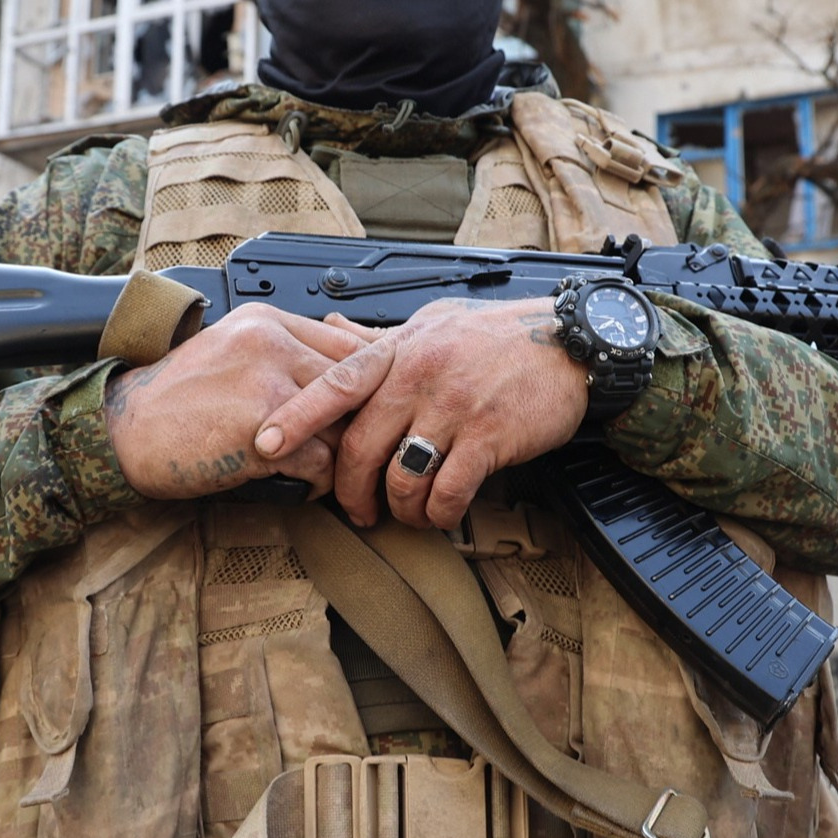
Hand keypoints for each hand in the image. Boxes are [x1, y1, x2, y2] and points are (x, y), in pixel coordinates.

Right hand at [104, 304, 364, 500]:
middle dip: (364, 421)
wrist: (123, 431)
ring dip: (340, 456)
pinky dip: (317, 484)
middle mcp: (272, 344)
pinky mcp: (263, 435)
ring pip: (343, 425)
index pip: (351, 343)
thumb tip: (346, 373)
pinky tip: (300, 486)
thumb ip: (284, 352)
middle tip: (365, 447)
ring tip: (328, 471)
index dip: (374, 379)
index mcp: (267, 321)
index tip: (378, 406)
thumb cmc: (175, 398)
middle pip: (357, 383)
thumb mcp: (231, 350)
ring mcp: (268, 387)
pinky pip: (321, 464)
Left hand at [253, 299, 589, 529]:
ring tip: (407, 515)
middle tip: (356, 511)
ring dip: (399, 509)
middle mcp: (421, 376)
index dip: (297, 415)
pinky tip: (443, 514)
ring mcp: (454, 407)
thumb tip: (332, 325)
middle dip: (349, 490)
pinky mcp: (489, 436)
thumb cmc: (499, 336)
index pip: (337, 382)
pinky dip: (439, 513)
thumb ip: (382, 336)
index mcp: (402, 350)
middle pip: (361, 446)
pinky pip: (448, 490)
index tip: (265, 443)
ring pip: (402, 476)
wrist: (571, 344)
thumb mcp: (434, 323)